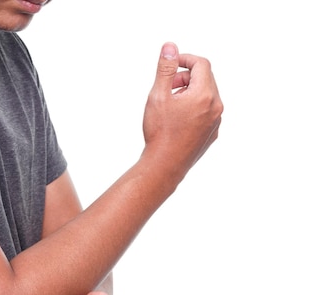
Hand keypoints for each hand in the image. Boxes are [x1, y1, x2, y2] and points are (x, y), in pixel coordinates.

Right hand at [142, 42, 223, 179]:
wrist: (164, 166)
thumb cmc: (160, 132)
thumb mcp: (158, 95)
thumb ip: (166, 69)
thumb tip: (170, 47)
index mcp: (205, 94)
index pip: (201, 64)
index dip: (184, 59)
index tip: (170, 64)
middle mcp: (216, 107)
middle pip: (205, 79)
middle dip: (185, 77)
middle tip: (166, 87)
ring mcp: (216, 122)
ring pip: (206, 96)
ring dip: (189, 93)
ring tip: (169, 105)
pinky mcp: (211, 134)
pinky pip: (206, 112)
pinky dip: (193, 109)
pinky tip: (176, 120)